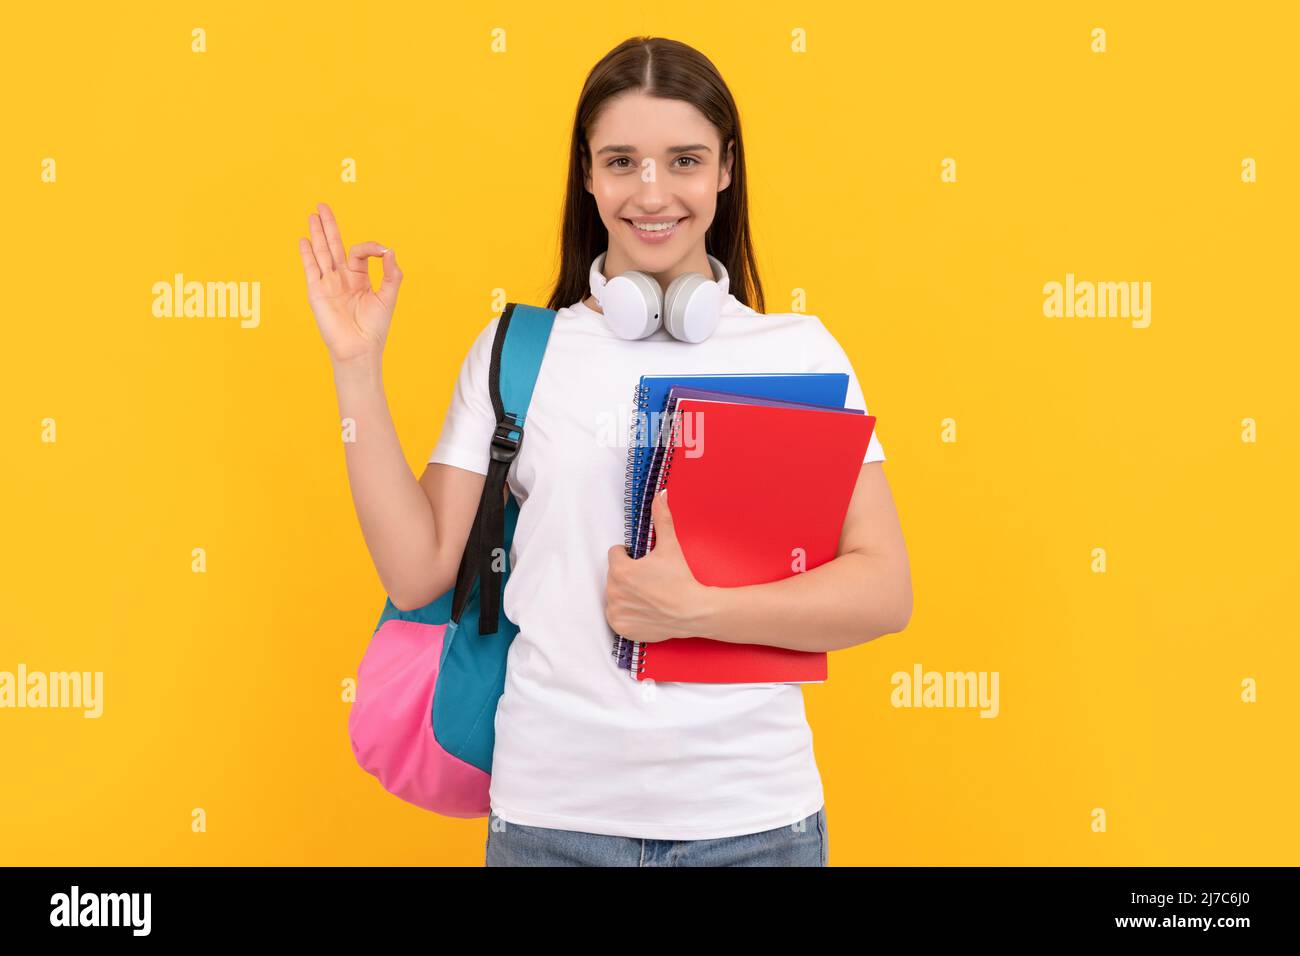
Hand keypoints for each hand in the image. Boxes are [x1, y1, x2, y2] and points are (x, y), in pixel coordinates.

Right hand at [297, 201, 402, 364]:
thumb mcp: (388, 297)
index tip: (381, 251)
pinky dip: (307, 254)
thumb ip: (391, 274)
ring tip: (312, 214)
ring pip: (321, 252)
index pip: (358, 252)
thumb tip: (390, 250)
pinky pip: (311, 269)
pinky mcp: (317, 291)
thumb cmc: (374, 327)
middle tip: (322, 206)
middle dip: (329, 226)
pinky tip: (304, 239)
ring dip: (317, 233)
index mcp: (359, 279)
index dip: (370, 247)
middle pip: (334, 246)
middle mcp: (342, 278)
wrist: (359, 348)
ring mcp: (328, 284)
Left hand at [604, 488, 712, 643]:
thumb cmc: (680, 579)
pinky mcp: (620, 626)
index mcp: (620, 569)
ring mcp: (615, 610)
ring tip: (648, 595)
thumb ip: (662, 518)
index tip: (645, 563)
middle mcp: (613, 590)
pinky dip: (626, 613)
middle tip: (650, 580)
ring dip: (625, 593)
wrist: (693, 612)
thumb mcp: (670, 546)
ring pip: (614, 594)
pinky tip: (644, 609)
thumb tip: (660, 494)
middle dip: (628, 575)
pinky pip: (615, 615)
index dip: (631, 556)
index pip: (616, 554)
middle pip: (614, 574)